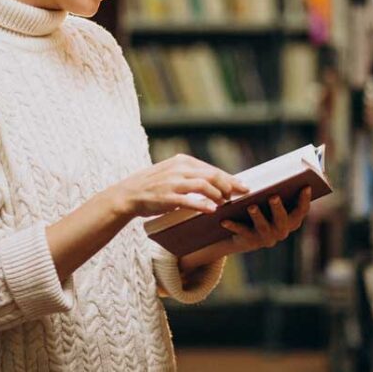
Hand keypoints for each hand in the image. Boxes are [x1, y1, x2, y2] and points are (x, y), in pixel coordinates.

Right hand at [110, 154, 248, 219]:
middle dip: (229, 186)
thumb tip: (215, 180)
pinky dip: (202, 205)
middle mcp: (179, 169)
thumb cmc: (154, 185)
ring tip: (225, 203)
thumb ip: (191, 174)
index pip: (212, 169)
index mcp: (182, 161)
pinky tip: (212, 210)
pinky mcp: (167, 197)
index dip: (230, 178)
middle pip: (212, 175)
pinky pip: (189, 200)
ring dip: (218, 195)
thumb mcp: (172, 172)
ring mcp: (173, 183)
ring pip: (204, 185)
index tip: (243, 186)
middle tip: (237, 196)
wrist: (129, 194)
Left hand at [220, 187, 311, 253]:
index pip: (301, 211)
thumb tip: (277, 171)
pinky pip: (242, 231)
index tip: (306, 186)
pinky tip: (224, 219)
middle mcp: (282, 231)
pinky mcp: (251, 241)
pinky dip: (233, 225)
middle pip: (282, 219)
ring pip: (263, 226)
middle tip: (273, 196)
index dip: (304, 200)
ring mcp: (267, 237)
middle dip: (278, 208)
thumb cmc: (263, 210)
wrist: (245, 235)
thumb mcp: (271, 202)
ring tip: (251, 206)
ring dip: (257, 216)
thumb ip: (277, 191)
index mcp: (291, 221)